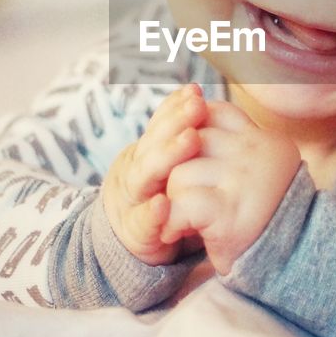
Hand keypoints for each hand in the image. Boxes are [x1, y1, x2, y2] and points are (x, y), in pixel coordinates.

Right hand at [102, 83, 206, 265]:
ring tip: (192, 139)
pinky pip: (141, 223)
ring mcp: (131, 202)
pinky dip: (151, 213)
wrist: (125, 245)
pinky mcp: (134, 235)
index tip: (195, 90)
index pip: (158, 126)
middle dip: (175, 122)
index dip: (174, 108)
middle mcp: (135, 173)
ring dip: (167, 156)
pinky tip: (162, 204)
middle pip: (152, 144)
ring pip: (144, 176)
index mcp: (145, 155)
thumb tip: (210, 104)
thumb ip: (186, 143)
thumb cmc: (162, 201)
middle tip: (198, 105)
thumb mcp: (170, 169)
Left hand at [160, 100, 301, 274]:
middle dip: (175, 167)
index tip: (185, 156)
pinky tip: (176, 232)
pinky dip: (172, 221)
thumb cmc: (267, 216)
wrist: (295, 259)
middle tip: (175, 193)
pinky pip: (182, 204)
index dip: (191, 130)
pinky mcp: (228, 212)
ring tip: (180, 216)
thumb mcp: (259, 169)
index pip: (216, 113)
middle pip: (191, 140)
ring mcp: (243, 181)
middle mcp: (256, 153)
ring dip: (172, 198)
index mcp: (264, 140)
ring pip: (180, 173)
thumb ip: (233, 146)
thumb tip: (189, 122)